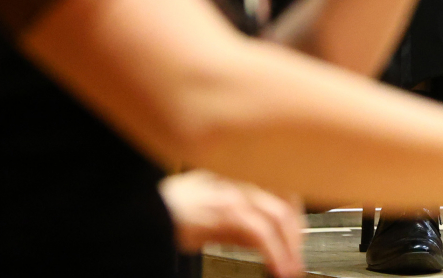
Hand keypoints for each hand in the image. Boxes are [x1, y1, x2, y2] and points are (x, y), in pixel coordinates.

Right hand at [160, 170, 302, 277]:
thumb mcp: (209, 209)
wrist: (144, 213)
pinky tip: (278, 268)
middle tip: (297, 257)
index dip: (295, 212)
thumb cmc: (170, 211)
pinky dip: (275, 253)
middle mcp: (240, 178)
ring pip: (277, 216)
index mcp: (238, 174)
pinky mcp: (225, 212)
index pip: (281, 185)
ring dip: (289, 247)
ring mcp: (233, 193)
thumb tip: (264, 239)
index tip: (298, 234)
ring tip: (290, 269)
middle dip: (297, 232)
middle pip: (286, 199)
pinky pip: (260, 233)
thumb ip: (237, 219)